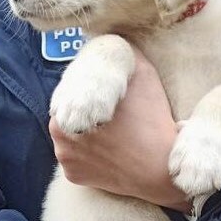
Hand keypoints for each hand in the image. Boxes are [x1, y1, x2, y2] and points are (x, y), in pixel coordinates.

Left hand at [50, 48, 189, 211]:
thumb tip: (106, 42)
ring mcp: (66, 161)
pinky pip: (79, 160)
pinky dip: (92, 155)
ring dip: (87, 132)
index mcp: (64, 109)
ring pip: (72, 137)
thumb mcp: (140, 71)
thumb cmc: (152, 117)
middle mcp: (58, 136)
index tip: (111, 96)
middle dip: (86, 110)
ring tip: (115, 132)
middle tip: (115, 113)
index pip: (70, 91)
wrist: (162, 168)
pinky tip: (112, 150)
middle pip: (69, 114)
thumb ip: (115, 54)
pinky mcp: (75, 178)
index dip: (90, 90)